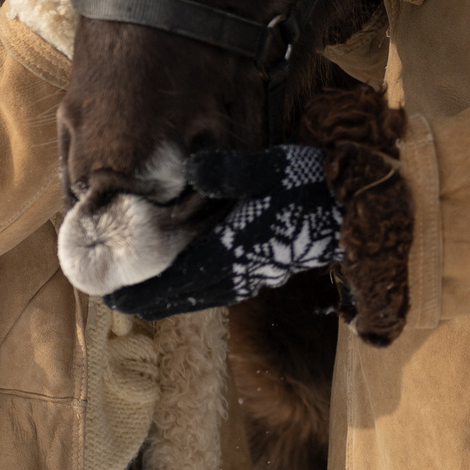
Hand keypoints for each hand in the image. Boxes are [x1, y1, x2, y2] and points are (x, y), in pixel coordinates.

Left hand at [102, 145, 341, 317]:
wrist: (356, 212)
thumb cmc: (312, 186)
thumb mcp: (271, 168)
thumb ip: (229, 172)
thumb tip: (191, 168)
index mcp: (232, 250)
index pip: (176, 279)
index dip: (144, 290)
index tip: (113, 296)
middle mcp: (239, 272)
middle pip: (185, 295)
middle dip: (151, 299)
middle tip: (118, 301)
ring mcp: (254, 276)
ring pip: (203, 297)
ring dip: (174, 299)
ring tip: (147, 298)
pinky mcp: (266, 272)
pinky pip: (222, 292)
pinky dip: (198, 294)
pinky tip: (192, 286)